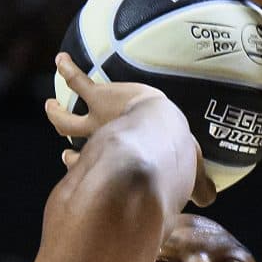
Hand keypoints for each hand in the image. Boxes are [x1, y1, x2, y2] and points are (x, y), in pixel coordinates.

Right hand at [45, 52, 214, 204]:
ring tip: (50, 105)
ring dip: (56, 114)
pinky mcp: (99, 97)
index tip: (70, 160)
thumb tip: (211, 201)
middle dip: (68, 148)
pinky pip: (78, 81)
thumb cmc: (174, 153)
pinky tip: (61, 60)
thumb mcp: (188, 169)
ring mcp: (96, 121)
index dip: (79, 165)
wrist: (158, 129)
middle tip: (64, 146)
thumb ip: (199, 186)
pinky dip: (68, 70)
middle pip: (77, 149)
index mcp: (116, 161)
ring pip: (65, 121)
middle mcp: (100, 145)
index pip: (91, 167)